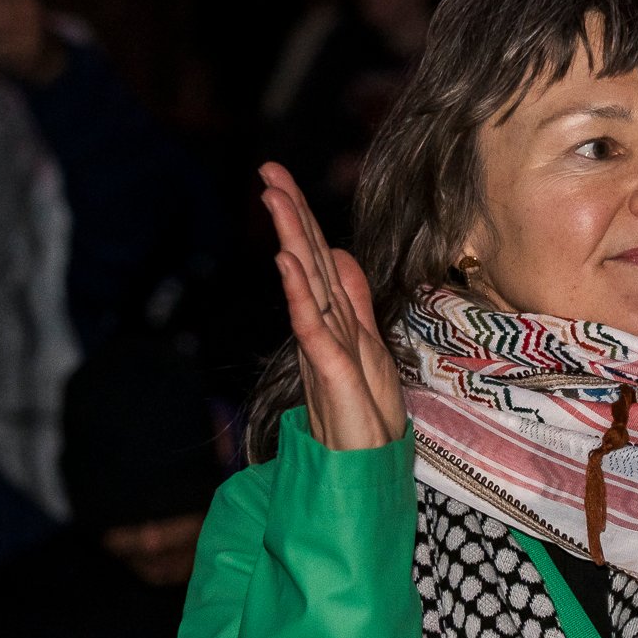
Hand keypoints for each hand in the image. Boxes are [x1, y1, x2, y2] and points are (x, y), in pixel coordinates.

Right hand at [259, 162, 405, 450]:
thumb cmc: (366, 414)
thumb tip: (339, 254)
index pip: (317, 257)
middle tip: (268, 169)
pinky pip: (311, 326)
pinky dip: (299, 292)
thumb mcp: (368, 344)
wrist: (363, 468)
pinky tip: (288, 261)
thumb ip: (354, 300)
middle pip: (306, 259)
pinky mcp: (328, 371)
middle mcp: (324, 326)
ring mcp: (324, 347)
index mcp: (334, 317)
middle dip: (290, 212)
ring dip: (291, 237)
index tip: (282, 178)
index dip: (303, 217)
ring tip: (274, 197)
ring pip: (306, 282)